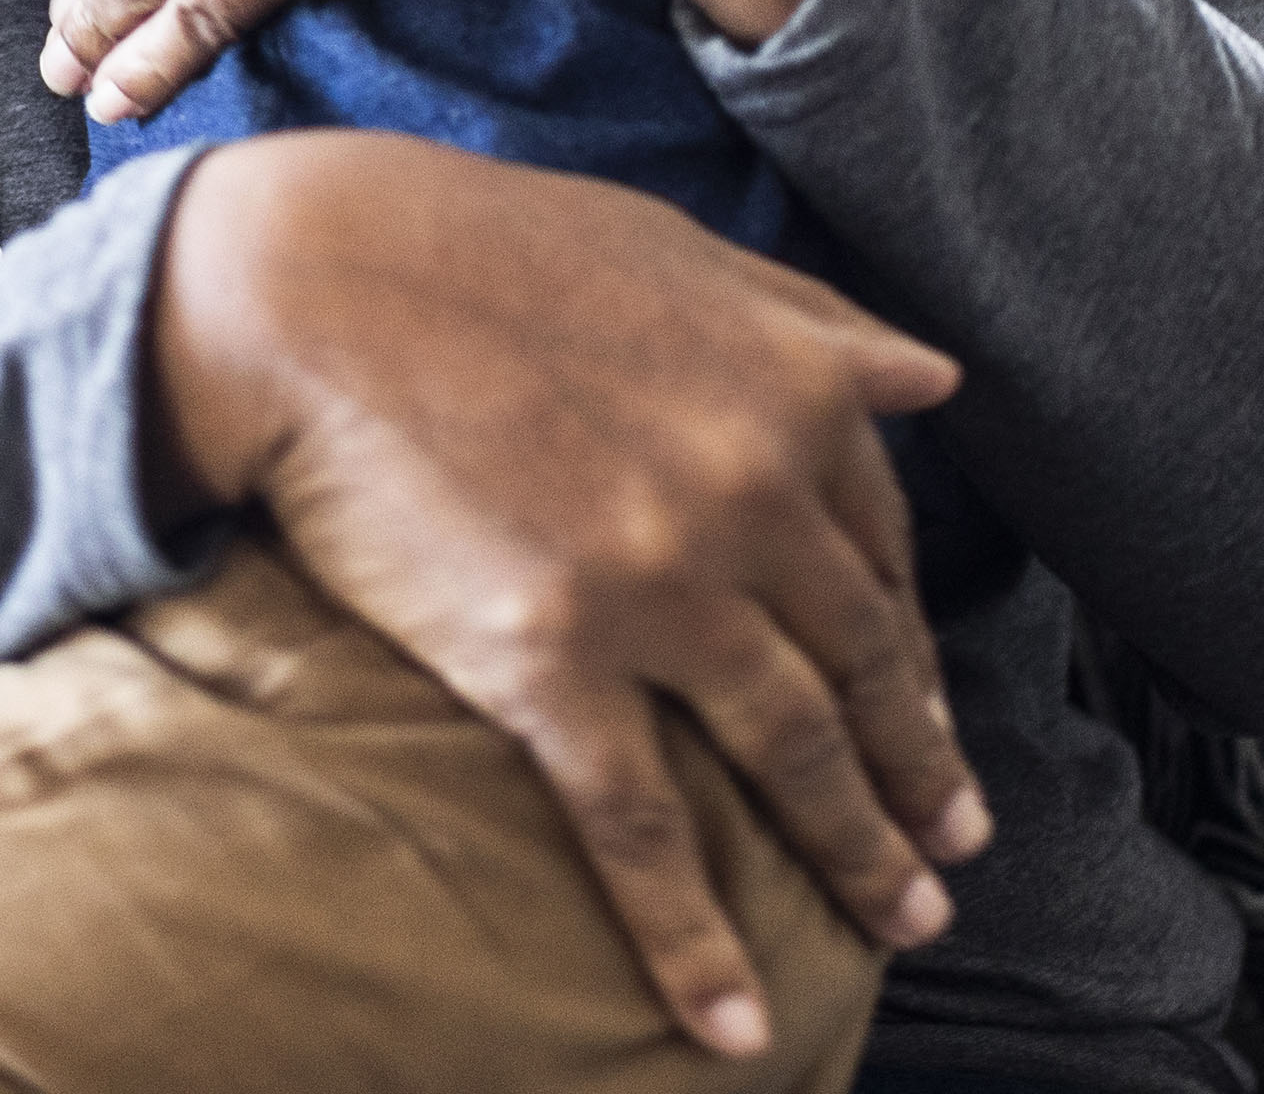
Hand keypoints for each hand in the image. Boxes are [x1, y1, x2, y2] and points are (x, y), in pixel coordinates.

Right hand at [150, 131, 989, 1057]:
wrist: (309, 280)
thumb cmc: (480, 246)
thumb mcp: (673, 250)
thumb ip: (809, 321)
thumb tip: (933, 376)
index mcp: (794, 394)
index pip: (884, 554)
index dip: (914, 650)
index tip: (928, 715)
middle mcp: (753, 495)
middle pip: (862, 665)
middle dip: (918, 768)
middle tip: (954, 843)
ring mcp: (659, 587)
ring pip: (791, 752)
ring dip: (859, 851)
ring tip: (903, 919)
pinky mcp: (551, 662)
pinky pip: (644, 825)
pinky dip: (694, 936)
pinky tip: (730, 1018)